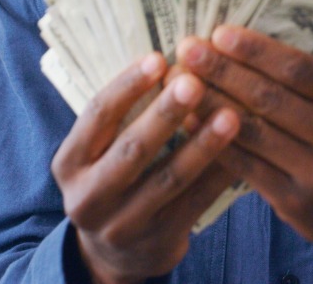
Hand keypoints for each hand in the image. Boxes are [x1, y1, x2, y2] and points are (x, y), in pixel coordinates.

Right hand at [50, 53, 240, 283]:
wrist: (114, 254)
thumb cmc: (114, 180)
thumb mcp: (99, 153)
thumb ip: (124, 116)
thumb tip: (174, 59)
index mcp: (70, 163)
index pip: (96, 116)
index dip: (126, 86)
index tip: (158, 58)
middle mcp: (89, 196)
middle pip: (132, 150)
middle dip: (165, 114)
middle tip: (195, 81)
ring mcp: (123, 223)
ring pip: (169, 179)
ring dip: (202, 145)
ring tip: (231, 115)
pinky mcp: (159, 240)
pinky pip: (195, 202)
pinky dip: (219, 174)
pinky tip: (242, 149)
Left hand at [177, 27, 312, 283]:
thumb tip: (256, 41)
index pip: (302, 71)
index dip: (258, 51)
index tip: (220, 33)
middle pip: (271, 98)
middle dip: (224, 70)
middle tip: (187, 49)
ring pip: (254, 132)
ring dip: (211, 104)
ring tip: (180, 83)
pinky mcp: (296, 204)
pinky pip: (247, 167)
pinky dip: (216, 142)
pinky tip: (192, 122)